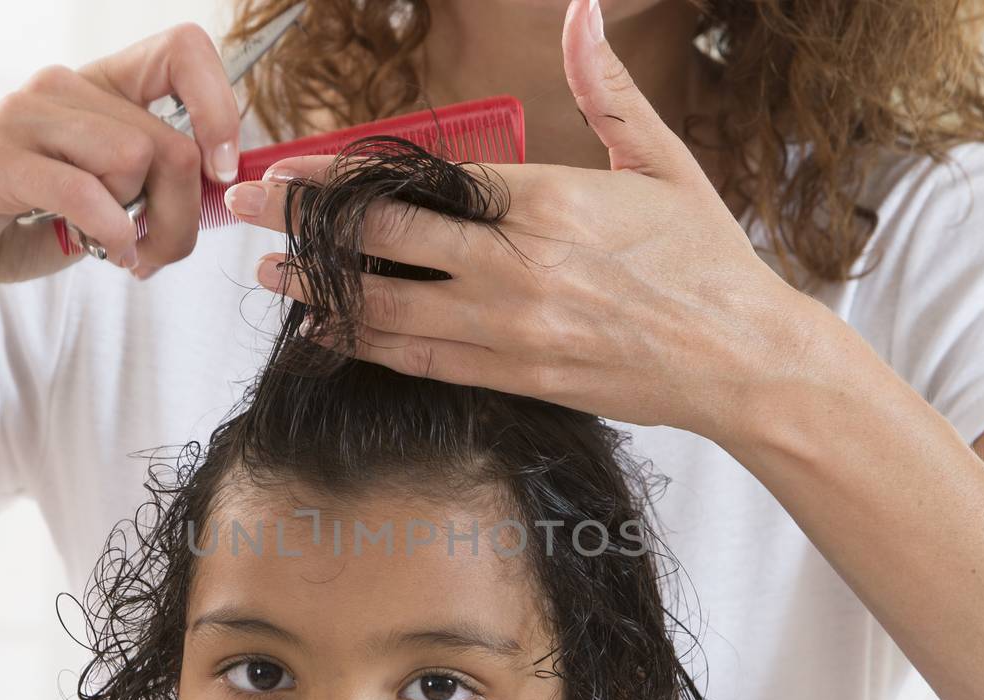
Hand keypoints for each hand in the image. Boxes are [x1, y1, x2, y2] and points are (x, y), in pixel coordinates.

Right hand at [0, 23, 239, 314]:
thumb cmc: (23, 225)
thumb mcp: (111, 200)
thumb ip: (160, 182)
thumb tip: (222, 183)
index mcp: (96, 87)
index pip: (183, 51)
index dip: (219, 108)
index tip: (219, 169)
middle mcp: (61, 86)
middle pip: (171, 141)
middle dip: (181, 214)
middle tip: (157, 252)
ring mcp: (25, 115)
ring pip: (137, 158)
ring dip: (145, 227)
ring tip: (120, 251)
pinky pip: (86, 190)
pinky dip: (110, 232)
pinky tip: (103, 251)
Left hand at [222, 0, 813, 439]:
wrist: (740, 360)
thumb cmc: (705, 258)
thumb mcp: (661, 160)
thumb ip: (607, 87)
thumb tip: (584, 7)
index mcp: (545, 202)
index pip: (414, 182)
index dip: (335, 178)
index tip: (283, 171)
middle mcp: (515, 267)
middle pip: (382, 241)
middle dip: (300, 227)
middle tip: (243, 213)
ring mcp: (510, 330)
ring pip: (387, 308)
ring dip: (319, 290)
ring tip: (270, 275)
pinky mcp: (516, 378)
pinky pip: (420, 361)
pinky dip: (366, 346)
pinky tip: (327, 332)